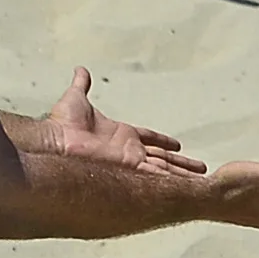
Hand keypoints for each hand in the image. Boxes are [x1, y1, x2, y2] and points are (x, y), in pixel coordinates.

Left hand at [47, 67, 206, 175]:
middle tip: (201, 170)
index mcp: (121, 136)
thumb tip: (80, 71)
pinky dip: (173, 181)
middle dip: (181, 165)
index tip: (177, 145)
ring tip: (203, 180)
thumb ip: (81, 85)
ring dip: (183, 175)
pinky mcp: (130, 171)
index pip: (148, 139)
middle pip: (162, 158)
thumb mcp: (75, 99)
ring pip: (165, 169)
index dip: (162, 142)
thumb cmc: (61, 124)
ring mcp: (130, 163)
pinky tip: (188, 187)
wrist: (55, 142)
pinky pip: (158, 176)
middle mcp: (128, 151)